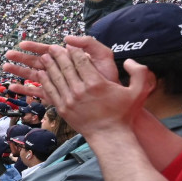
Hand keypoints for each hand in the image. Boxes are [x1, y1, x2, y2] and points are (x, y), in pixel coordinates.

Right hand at [4, 36, 119, 97]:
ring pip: (34, 76)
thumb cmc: (109, 77)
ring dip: (20, 72)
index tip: (22, 44)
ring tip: (6, 68)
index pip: (48, 50)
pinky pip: (38, 92)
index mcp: (68, 59)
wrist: (115, 99)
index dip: (35, 47)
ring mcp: (57, 84)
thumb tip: (66, 39)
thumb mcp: (103, 55)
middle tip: (8, 54)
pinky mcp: (56, 97)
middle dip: (22, 58)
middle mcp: (60, 71)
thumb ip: (88, 43)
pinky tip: (13, 88)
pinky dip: (25, 90)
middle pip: (37, 62)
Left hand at [39, 44, 154, 133]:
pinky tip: (42, 74)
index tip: (70, 45)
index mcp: (96, 83)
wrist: (109, 135)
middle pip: (65, 67)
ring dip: (49, 66)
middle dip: (58, 55)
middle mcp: (80, 90)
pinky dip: (45, 81)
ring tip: (45, 57)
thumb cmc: (123, 113)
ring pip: (56, 78)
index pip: (80, 61)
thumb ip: (139, 72)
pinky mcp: (62, 109)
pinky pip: (51, 91)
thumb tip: (129, 60)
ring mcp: (69, 100)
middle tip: (53, 48)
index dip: (73, 50)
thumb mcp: (138, 91)